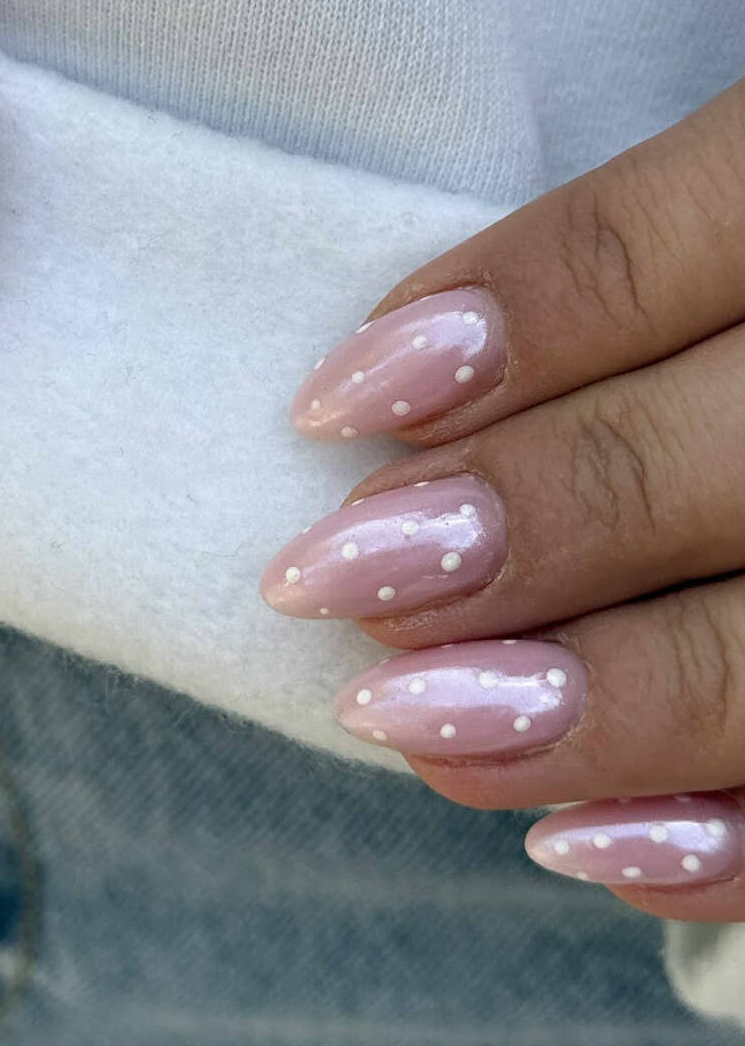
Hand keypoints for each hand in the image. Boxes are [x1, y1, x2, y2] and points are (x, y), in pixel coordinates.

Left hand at [260, 78, 744, 919]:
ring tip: (408, 718)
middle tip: (343, 574)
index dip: (506, 322)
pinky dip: (728, 844)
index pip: (672, 246)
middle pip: (735, 459)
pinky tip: (585, 847)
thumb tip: (395, 380)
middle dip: (527, 522)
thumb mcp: (730, 199)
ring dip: (596, 702)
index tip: (339, 400)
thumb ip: (619, 268)